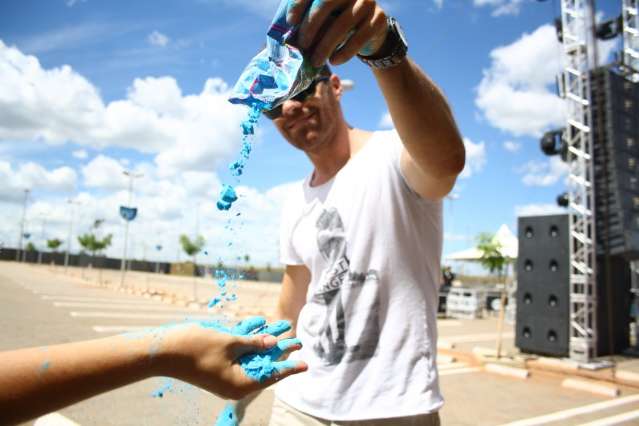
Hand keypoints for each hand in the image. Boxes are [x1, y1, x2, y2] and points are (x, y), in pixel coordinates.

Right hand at [158, 321, 306, 399]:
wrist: (162, 350)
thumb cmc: (196, 347)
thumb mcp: (229, 343)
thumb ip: (254, 344)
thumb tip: (272, 345)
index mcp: (239, 383)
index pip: (271, 375)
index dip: (289, 367)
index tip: (305, 363)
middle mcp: (234, 381)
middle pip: (263, 364)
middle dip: (279, 350)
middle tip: (297, 341)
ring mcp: (225, 372)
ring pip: (251, 354)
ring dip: (265, 340)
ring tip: (283, 327)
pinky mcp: (217, 362)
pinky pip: (237, 350)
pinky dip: (248, 337)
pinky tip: (260, 323)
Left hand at [287, 0, 388, 66]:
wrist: (369, 32)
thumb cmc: (337, 24)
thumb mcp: (322, 18)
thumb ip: (305, 21)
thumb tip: (283, 39)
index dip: (299, 3)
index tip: (290, 22)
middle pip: (326, 2)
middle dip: (310, 26)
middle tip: (302, 46)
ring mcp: (367, 2)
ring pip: (342, 24)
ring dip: (325, 46)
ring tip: (315, 61)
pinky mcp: (378, 19)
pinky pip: (359, 37)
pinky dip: (344, 52)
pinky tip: (334, 61)